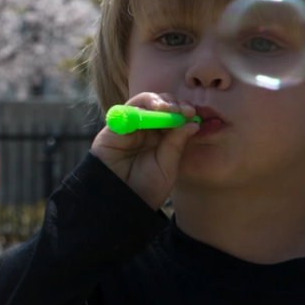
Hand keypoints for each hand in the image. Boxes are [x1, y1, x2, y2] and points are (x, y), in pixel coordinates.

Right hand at [90, 92, 197, 209]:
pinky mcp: (112, 129)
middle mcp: (144, 129)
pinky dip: (139, 108)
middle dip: (171, 103)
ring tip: (168, 108)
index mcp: (159, 137)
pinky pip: (125, 111)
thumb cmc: (146, 188)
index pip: (171, 114)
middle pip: (158, 104)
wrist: (123, 202)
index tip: (192, 113)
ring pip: (141, 103)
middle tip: (182, 109)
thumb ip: (177, 143)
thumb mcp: (168, 166)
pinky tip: (152, 112)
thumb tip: (192, 123)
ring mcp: (128, 127)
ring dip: (156, 102)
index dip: (182, 109)